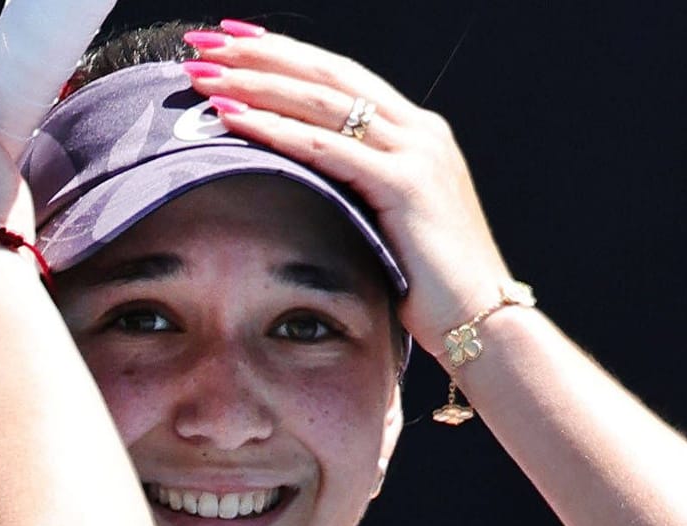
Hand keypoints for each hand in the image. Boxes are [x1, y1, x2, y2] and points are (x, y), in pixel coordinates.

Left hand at [179, 24, 514, 352]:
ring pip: (322, 102)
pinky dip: (277, 130)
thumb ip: (360, 189)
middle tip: (204, 42)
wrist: (482, 321)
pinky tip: (234, 118)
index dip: (285, 55)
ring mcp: (416, 153)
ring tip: (206, 76)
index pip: (340, 78)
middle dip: (261, 55)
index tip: (232, 42)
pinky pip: (328, 149)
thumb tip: (306, 186)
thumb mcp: (391, 222)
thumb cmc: (431, 287)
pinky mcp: (407, 186)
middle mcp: (419, 130)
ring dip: (258, 84)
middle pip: (326, 75)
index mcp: (416, 133)